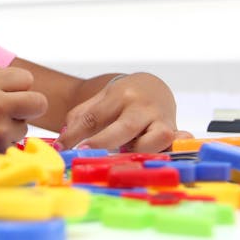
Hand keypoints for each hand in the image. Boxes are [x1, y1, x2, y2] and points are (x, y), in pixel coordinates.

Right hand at [0, 67, 47, 151]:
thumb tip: (23, 80)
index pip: (26, 78)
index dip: (20, 84)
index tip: (13, 89)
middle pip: (39, 103)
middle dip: (31, 104)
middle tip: (17, 107)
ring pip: (25, 125)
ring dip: (13, 124)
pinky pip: (14, 141)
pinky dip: (4, 139)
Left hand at [58, 72, 191, 151]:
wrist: (154, 86)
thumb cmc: (122, 97)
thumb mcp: (100, 99)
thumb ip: (81, 116)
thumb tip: (62, 139)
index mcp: (119, 96)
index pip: (94, 116)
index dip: (77, 133)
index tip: (62, 147)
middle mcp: (142, 107)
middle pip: (124, 128)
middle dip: (104, 142)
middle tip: (84, 153)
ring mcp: (161, 120)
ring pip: (156, 138)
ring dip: (139, 151)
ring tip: (125, 152)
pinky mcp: (175, 132)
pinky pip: (178, 142)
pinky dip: (172, 149)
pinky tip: (164, 153)